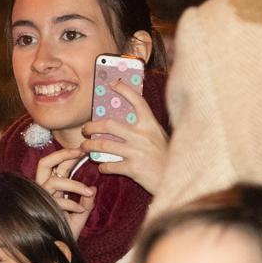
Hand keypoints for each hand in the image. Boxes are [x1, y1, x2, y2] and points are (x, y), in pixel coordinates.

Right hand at [34, 147, 95, 238]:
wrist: (59, 251)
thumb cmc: (66, 233)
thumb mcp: (80, 215)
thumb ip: (86, 202)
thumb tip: (93, 188)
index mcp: (52, 189)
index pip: (56, 165)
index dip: (68, 154)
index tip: (83, 150)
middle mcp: (43, 191)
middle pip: (44, 163)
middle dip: (62, 154)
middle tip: (80, 152)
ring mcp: (41, 199)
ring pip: (53, 180)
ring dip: (73, 184)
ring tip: (88, 192)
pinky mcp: (42, 209)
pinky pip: (57, 200)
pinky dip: (71, 204)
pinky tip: (80, 211)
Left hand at [81, 79, 168, 194]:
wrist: (177, 178)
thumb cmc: (165, 157)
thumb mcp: (158, 137)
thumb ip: (143, 129)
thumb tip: (120, 121)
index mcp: (151, 125)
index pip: (137, 102)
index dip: (124, 90)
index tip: (112, 84)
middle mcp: (142, 136)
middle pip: (108, 125)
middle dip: (92, 126)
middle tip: (85, 129)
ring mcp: (137, 152)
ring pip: (103, 146)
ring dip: (89, 146)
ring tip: (85, 147)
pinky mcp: (133, 168)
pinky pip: (109, 165)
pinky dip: (102, 166)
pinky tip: (102, 166)